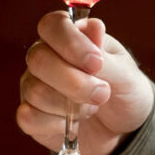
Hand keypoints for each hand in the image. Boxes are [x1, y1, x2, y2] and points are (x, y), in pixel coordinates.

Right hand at [16, 11, 152, 154]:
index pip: (52, 25)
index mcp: (69, 38)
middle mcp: (45, 58)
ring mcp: (34, 86)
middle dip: (74, 82)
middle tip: (102, 93)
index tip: (96, 63)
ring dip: (71, 106)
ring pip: (36, 91)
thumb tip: (93, 27)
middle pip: (38, 59)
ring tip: (91, 107)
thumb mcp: (126, 74)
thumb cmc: (123, 92)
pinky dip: (56, 124)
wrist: (123, 129)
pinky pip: (28, 117)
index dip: (70, 43)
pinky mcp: (30, 116)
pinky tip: (72, 124)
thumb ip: (106, 55)